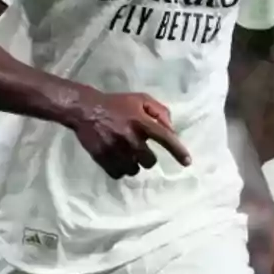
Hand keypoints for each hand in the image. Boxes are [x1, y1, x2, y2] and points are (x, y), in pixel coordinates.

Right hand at [69, 91, 191, 178]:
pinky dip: (120, 168)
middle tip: (138, 147)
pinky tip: (116, 158)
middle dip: (146, 157)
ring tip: (124, 151)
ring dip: (132, 163)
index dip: (178, 151)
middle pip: (150, 161)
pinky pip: (119, 174)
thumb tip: (171, 130)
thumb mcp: (140, 99)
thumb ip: (160, 112)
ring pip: (134, 170)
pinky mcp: (103, 159)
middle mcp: (131, 138)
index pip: (166, 138)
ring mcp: (117, 151)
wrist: (86, 109)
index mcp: (142, 122)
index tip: (187, 162)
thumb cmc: (116, 104)